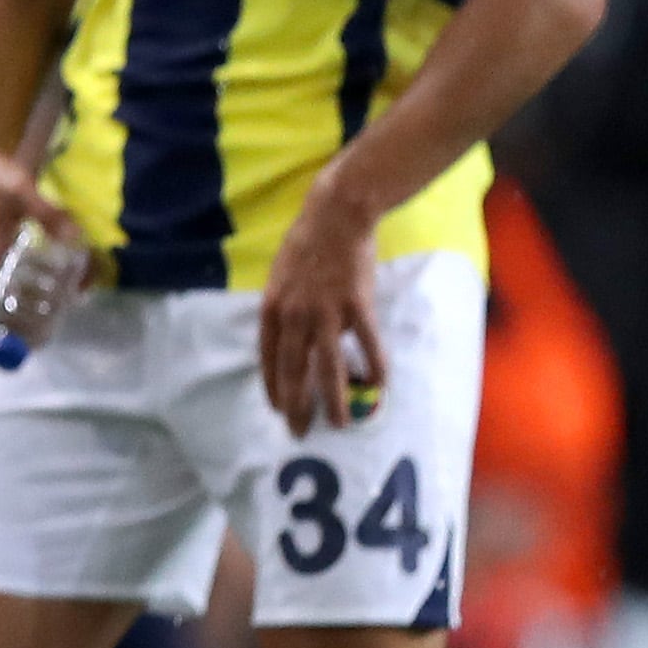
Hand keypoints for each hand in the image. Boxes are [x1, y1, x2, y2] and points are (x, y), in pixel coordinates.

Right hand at [0, 135, 78, 311]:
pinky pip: (18, 274)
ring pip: (11, 289)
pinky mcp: (2, 248)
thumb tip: (77, 238)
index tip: (18, 339)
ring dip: (36, 300)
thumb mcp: (21, 192)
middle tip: (57, 324)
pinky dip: (39, 282)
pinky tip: (67, 276)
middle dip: (24, 319)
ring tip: (73, 298)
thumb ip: (49, 214)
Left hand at [259, 174, 385, 435]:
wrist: (336, 216)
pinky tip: (378, 386)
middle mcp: (294, 315)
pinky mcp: (357, 306)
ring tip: (338, 423)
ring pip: (326, 366)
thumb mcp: (280, 279)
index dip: (273, 386)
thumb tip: (287, 338)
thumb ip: (283, 310)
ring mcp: (325, 312)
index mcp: (272, 309)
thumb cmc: (307, 245)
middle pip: (293, 369)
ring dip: (332, 398)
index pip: (268, 358)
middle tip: (299, 432)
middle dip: (296, 404)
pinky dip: (373, 366)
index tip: (278, 409)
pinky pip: (366, 343)